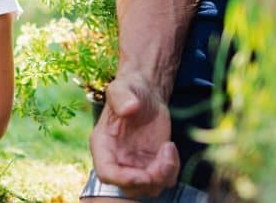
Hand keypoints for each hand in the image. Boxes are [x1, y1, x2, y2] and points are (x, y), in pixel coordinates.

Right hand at [89, 74, 179, 198]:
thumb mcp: (122, 87)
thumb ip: (121, 96)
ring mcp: (135, 165)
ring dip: (164, 174)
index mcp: (103, 145)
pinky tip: (171, 148)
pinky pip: (164, 180)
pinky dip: (172, 170)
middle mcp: (117, 159)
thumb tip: (129, 108)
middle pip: (129, 188)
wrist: (146, 94)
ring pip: (149, 188)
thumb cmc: (130, 89)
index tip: (144, 175)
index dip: (123, 179)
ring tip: (169, 148)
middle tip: (165, 157)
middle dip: (149, 179)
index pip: (106, 173)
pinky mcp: (153, 164)